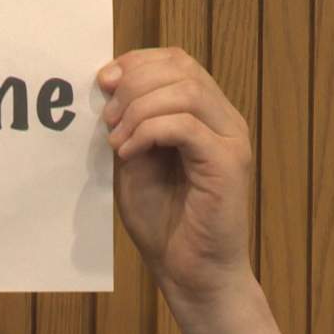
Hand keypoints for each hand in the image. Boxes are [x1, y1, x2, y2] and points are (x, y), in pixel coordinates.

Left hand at [99, 47, 253, 306]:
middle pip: (180, 67)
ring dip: (138, 110)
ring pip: (184, 91)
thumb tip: (109, 87)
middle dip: (133, 84)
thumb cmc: (164, 221)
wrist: (190, 272)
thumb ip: (128, 125)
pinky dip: (148, 131)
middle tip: (107, 119)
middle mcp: (224, 120)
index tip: (103, 82)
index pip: (177, 60)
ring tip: (117, 141)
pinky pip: (185, 125)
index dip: (137, 62)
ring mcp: (230, 139)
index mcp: (205, 115)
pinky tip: (130, 154)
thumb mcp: (134, 162)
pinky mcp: (228, 163)